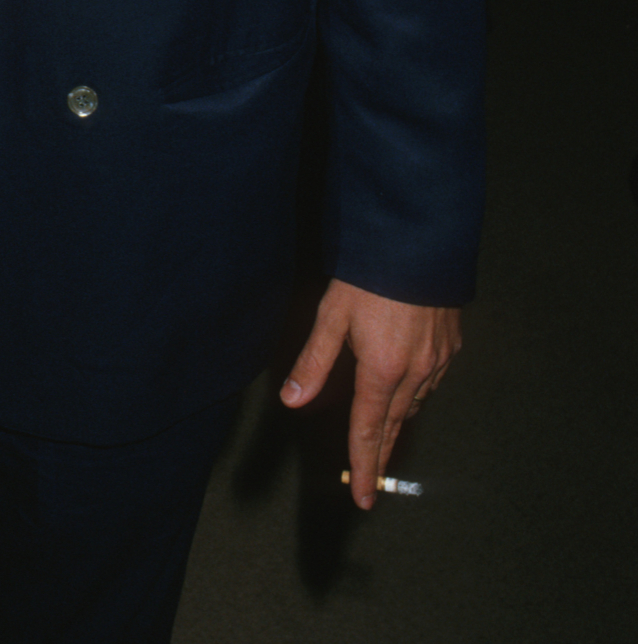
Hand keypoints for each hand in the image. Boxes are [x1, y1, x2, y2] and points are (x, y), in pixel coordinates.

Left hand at [279, 279, 461, 509]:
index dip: (363, 464)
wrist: (420, 243)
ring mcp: (438, 360)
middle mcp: (415, 373)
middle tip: (372, 481)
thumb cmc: (370, 277)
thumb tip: (291, 401)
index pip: (368, 429)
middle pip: (394, 424)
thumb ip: (314, 361)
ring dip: (398, 421)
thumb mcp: (333, 315)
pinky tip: (409, 389)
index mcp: (382, 370)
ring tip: (384, 435)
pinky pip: (432, 382)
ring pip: (415, 403)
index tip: (363, 500)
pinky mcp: (452, 345)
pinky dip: (417, 393)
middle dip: (380, 452)